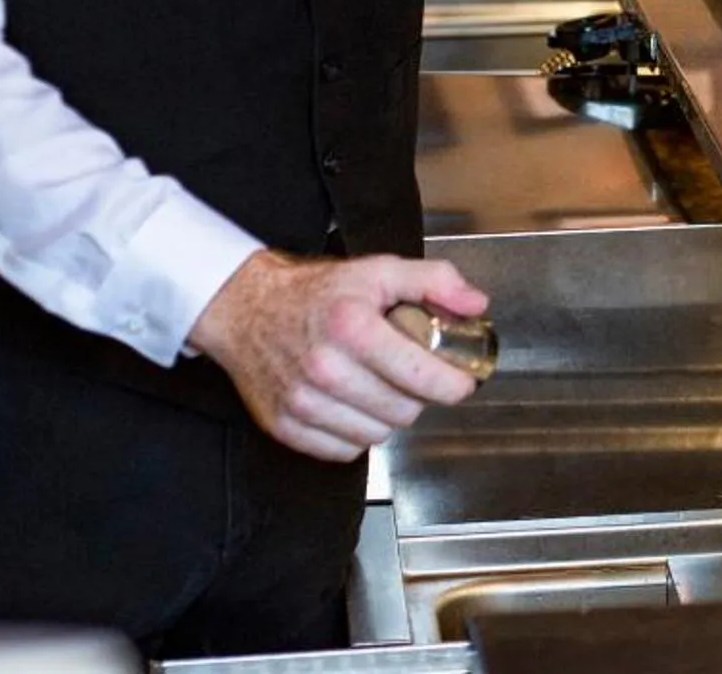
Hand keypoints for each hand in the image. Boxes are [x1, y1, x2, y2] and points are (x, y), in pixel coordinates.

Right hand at [189, 249, 489, 462]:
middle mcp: (325, 369)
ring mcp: (302, 402)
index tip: (460, 380)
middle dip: (418, 395)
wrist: (246, 309)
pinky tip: (353, 405)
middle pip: (404, 411)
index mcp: (353, 328)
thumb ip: (435, 281)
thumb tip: (475, 305)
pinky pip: (342, 451)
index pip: (421, 377)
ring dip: (387, 416)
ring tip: (379, 387)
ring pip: (376, 435)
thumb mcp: (379, 270)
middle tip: (411, 375)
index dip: (452, 383)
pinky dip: (355, 433)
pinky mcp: (284, 425)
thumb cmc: (315, 293)